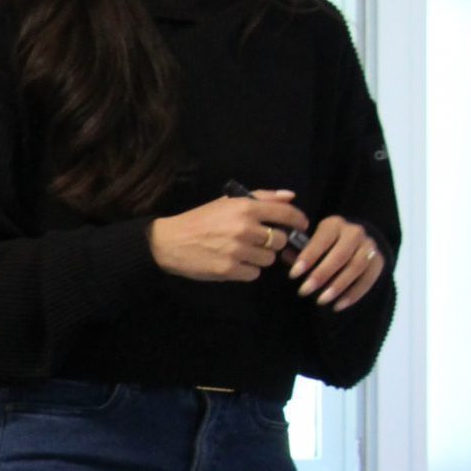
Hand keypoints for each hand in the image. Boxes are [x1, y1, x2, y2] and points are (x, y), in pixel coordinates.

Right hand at [149, 189, 309, 281]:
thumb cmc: (200, 220)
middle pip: (279, 240)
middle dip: (273, 242)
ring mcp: (237, 250)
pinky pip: (254, 273)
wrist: (169, 242)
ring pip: (268, 259)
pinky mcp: (230, 269)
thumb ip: (261, 198)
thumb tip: (291, 197)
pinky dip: (247, 270)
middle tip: (258, 241)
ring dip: (259, 258)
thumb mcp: (227, 202)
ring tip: (242, 252)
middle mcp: (244, 228)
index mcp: (244, 208)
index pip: (285, 214)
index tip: (301, 226)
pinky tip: (233, 263)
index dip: (299, 221)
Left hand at [290, 216, 386, 310]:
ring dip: (338, 286)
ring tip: (321, 300)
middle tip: (304, 291)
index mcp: (334, 223)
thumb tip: (283, 254)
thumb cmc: (323, 245)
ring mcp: (370, 246)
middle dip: (322, 274)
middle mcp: (355, 232)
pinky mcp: (379, 261)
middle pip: (341, 254)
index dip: (308, 257)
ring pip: (356, 267)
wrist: (354, 244)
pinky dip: (353, 294)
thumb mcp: (310, 242)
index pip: (322, 239)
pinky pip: (368, 279)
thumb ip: (298, 249)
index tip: (293, 274)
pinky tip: (338, 305)